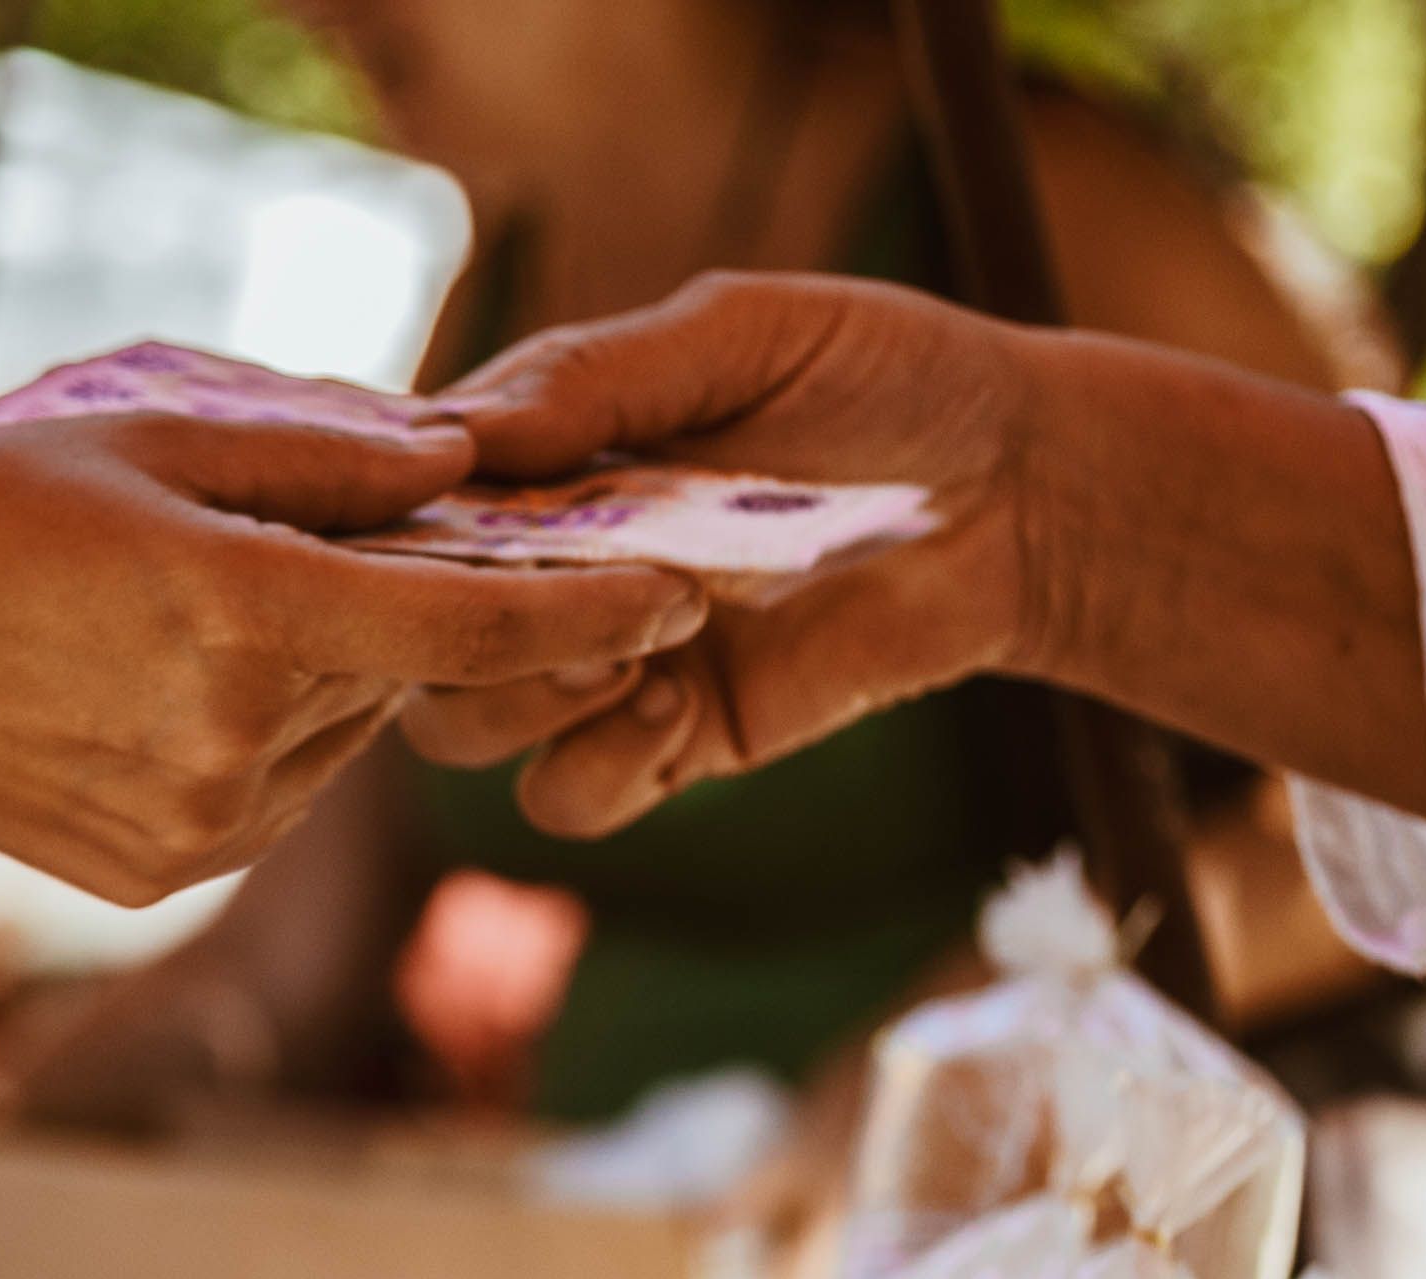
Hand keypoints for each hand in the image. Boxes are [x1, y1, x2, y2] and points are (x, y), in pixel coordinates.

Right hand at [0, 407, 710, 904]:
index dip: (589, 605)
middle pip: (401, 671)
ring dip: (322, 674)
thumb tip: (464, 465)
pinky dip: (258, 736)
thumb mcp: (148, 441)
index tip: (678, 587)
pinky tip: (149, 688)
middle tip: (340, 543)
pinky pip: (272, 793)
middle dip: (402, 609)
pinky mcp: (168, 876)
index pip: (468, 620)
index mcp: (244, 619)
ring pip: (341, 737)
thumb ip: (322, 456)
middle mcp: (241, 744)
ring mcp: (205, 828)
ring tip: (191, 614)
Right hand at [398, 275, 1044, 834]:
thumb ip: (604, 371)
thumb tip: (465, 430)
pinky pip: (569, 797)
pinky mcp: (672, 742)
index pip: (408, 505)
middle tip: (561, 593)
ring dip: (525, 695)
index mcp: (543, 457)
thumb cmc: (891, 380)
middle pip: (406, 631)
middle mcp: (548, 564)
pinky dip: (601, 765)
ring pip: (462, 726)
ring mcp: (602, 662)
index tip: (452, 510)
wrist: (1025, 491)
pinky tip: (680, 703)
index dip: (400, 523)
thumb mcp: (747, 334)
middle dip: (459, 623)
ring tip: (632, 647)